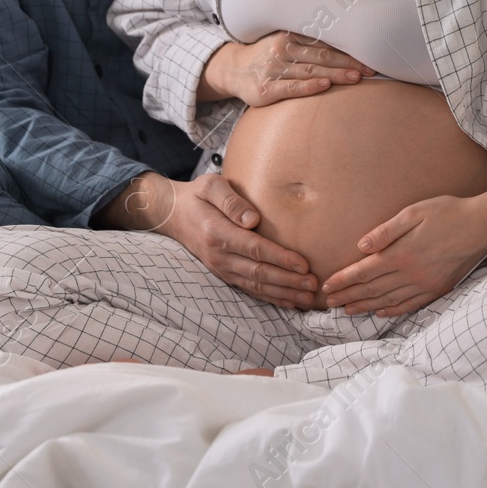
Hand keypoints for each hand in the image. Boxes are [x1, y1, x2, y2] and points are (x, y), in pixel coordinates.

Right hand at [107, 171, 317, 307]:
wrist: (173, 215)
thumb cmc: (197, 195)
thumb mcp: (210, 186)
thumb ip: (231, 200)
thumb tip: (253, 219)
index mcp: (217, 232)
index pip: (254, 248)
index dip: (280, 258)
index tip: (303, 264)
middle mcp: (219, 255)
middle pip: (259, 272)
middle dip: (288, 281)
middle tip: (314, 284)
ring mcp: (221, 268)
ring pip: (256, 285)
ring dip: (284, 293)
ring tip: (308, 296)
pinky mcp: (225, 274)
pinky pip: (250, 289)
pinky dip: (271, 298)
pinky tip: (290, 301)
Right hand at [199, 32, 373, 106]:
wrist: (233, 70)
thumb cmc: (268, 57)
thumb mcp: (285, 42)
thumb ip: (310, 43)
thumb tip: (346, 44)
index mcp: (290, 35)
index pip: (324, 42)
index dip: (347, 49)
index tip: (368, 55)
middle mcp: (282, 49)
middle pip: (321, 55)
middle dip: (347, 62)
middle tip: (369, 69)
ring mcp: (273, 69)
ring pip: (310, 70)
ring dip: (335, 74)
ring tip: (355, 77)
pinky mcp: (265, 89)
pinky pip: (291, 87)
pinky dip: (309, 86)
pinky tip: (325, 85)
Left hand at [320, 195, 486, 316]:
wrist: (482, 225)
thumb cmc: (447, 213)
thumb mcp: (414, 213)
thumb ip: (386, 231)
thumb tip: (361, 246)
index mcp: (402, 254)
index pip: (364, 272)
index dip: (343, 280)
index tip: (327, 286)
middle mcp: (411, 274)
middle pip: (372, 289)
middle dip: (348, 296)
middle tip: (329, 303)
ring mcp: (425, 285)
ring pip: (388, 301)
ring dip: (365, 306)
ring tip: (347, 310)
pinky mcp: (437, 289)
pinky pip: (410, 305)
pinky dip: (392, 311)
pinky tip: (380, 312)